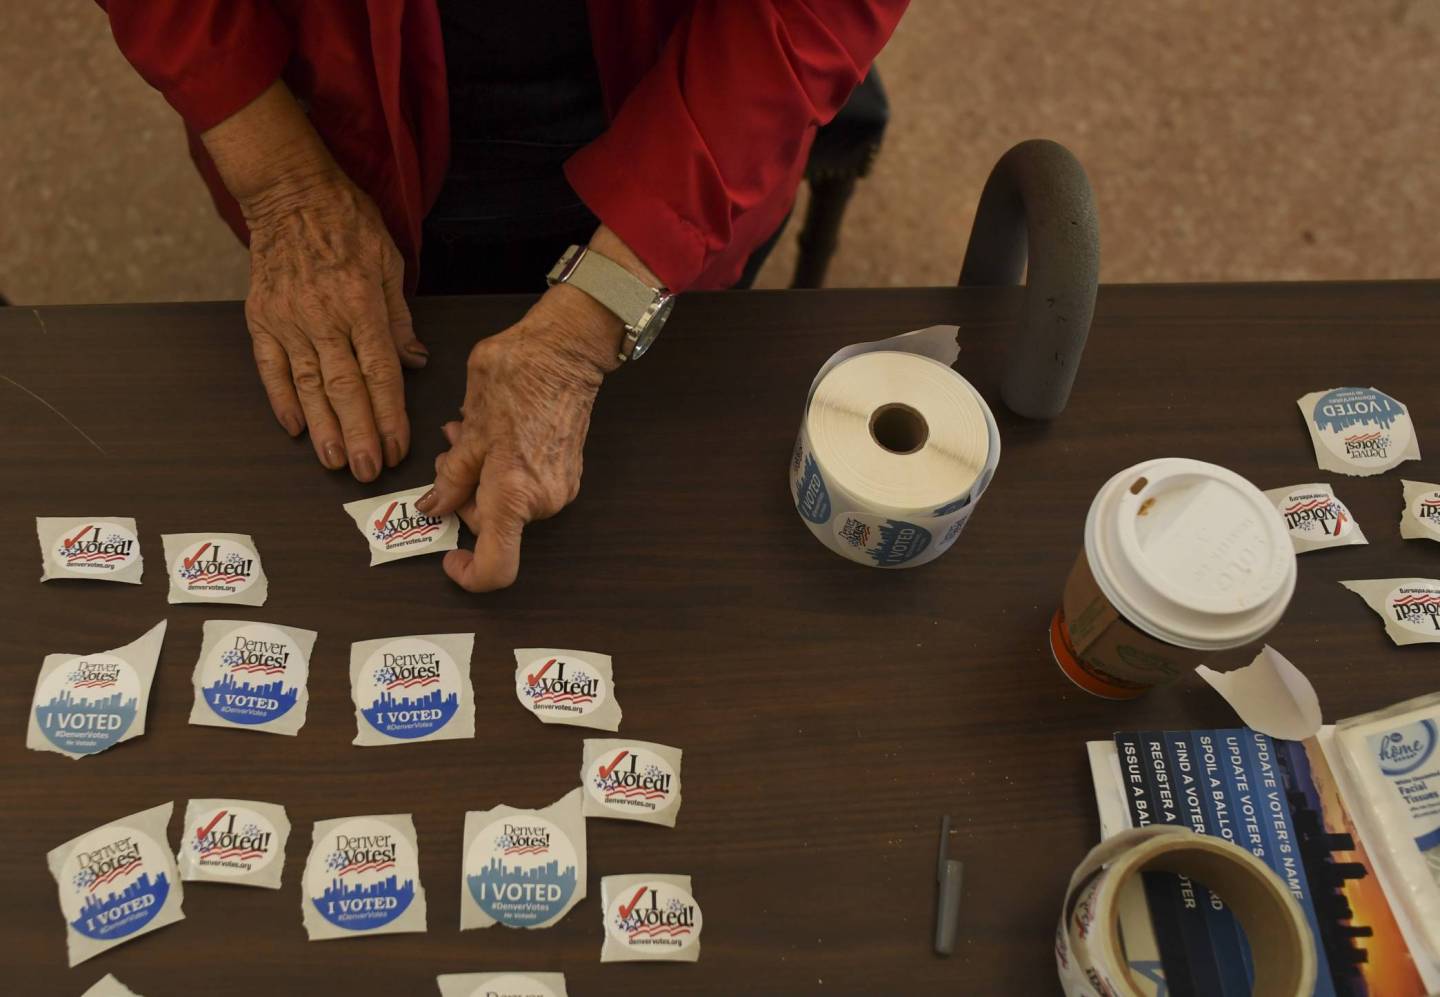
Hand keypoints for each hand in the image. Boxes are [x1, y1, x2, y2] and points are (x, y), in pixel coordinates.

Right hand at [244, 176, 425, 479]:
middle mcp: (324, 317)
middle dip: (358, 434)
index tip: (397, 446)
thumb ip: (399, 319)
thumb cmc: (346, 222)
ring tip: (333, 461)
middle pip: (344, 388)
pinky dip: (282, 399)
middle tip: (367, 470)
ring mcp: (289, 319)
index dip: (389, 415)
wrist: (289, 192)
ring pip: (307, 386)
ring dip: (323, 428)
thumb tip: (414, 362)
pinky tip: (295, 427)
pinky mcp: (262, 318)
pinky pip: (271, 367)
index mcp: (361, 304)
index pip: (380, 373)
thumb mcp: (389, 263)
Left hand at [415, 283, 622, 589]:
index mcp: (515, 497)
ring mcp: (560, 488)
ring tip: (468, 431)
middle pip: (493, 525)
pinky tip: (493, 433)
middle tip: (448, 452)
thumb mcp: (471, 431)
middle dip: (464, 495)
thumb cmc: (520, 381)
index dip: (468, 574)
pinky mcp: (567, 472)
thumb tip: (435, 506)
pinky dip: (502, 469)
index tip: (450, 558)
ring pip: (506, 502)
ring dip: (480, 476)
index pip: (497, 567)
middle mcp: (543, 502)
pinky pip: (525, 486)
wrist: (566, 352)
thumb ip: (451, 478)